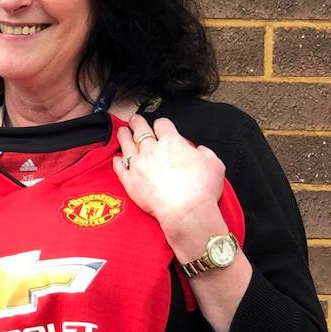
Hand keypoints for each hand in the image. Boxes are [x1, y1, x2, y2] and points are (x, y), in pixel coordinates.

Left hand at [115, 115, 225, 249]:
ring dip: (123, 136)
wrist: (186, 211)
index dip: (161, 123)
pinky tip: (117, 158)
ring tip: (122, 131)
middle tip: (134, 120)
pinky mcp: (130, 181)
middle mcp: (152, 150)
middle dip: (137, 122)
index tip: (160, 125)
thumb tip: (198, 151)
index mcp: (172, 142)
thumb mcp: (214, 163)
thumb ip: (204, 152)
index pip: (162, 124)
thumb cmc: (201, 190)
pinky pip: (119, 167)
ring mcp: (139, 165)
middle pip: (141, 130)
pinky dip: (117, 160)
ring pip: (126, 145)